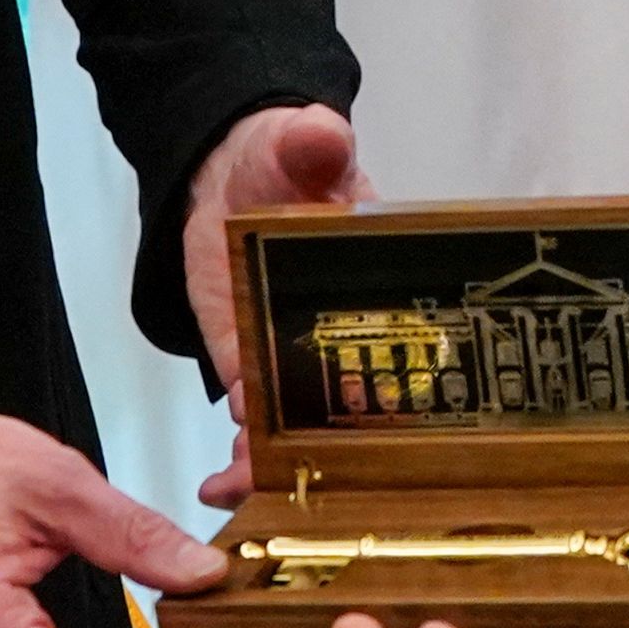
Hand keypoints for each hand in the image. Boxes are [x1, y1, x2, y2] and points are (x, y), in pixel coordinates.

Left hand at [184, 104, 373, 505]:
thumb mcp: (298, 143)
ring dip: (283, 469)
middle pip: (362, 413)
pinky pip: (255, 423)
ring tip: (253, 494)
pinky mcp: (251, 365)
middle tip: (310, 483)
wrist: (227, 175)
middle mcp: (351, 333)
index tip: (376, 423)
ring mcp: (299, 357)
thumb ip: (311, 144)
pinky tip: (219, 485)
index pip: (409, 347)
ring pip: (307, 432)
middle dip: (340, 457)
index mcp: (383, 281)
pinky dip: (241, 459)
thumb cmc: (282, 158)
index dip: (396, 390)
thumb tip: (321, 133)